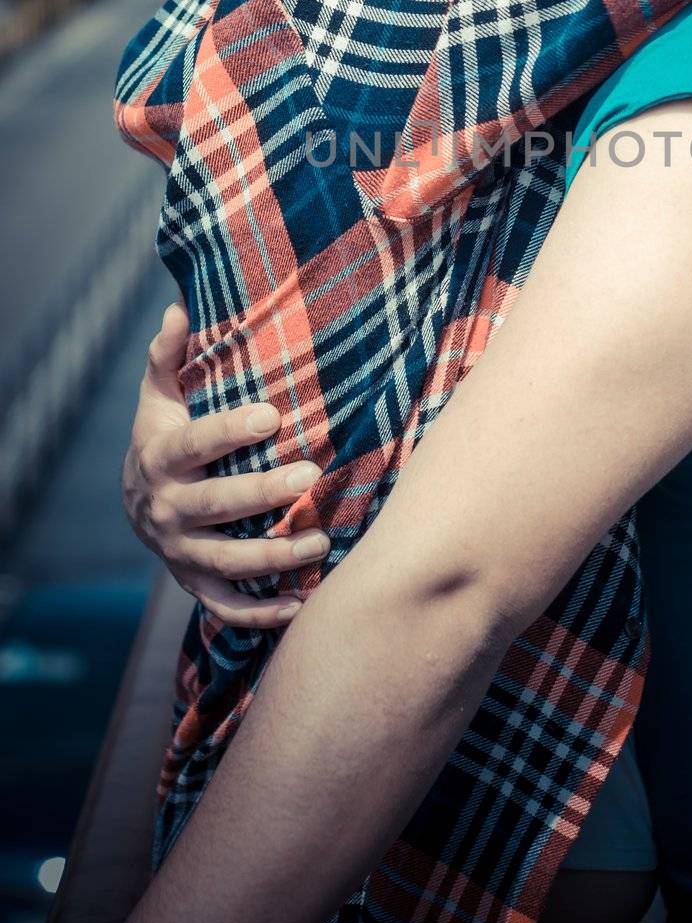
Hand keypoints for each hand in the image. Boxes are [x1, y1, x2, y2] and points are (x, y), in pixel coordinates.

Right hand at [122, 303, 327, 627]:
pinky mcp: (195, 584)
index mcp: (160, 459)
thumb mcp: (160, 396)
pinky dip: (261, 615)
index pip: (195, 445)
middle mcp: (167, 510)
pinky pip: (226, 607)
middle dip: (263, 493)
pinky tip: (302, 605)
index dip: (229, 430)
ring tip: (321, 542)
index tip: (272, 414)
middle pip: (216, 505)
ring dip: (274, 557)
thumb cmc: (165, 435)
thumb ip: (169, 356)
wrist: (139, 503)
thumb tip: (179, 308)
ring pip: (226, 562)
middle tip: (312, 476)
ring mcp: (180, 552)